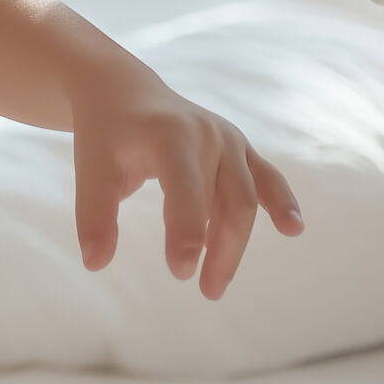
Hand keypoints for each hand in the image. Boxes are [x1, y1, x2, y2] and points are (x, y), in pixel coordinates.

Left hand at [69, 59, 303, 298]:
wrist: (125, 92)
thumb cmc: (107, 133)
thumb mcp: (90, 167)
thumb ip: (93, 215)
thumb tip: (95, 264)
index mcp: (171, 135)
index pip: (187, 189)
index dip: (187, 231)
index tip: (179, 272)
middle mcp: (208, 134)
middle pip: (229, 202)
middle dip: (221, 250)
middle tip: (204, 290)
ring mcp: (229, 140)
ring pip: (246, 200)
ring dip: (236, 244)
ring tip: (214, 286)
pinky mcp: (240, 148)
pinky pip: (267, 178)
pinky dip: (281, 203)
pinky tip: (293, 228)